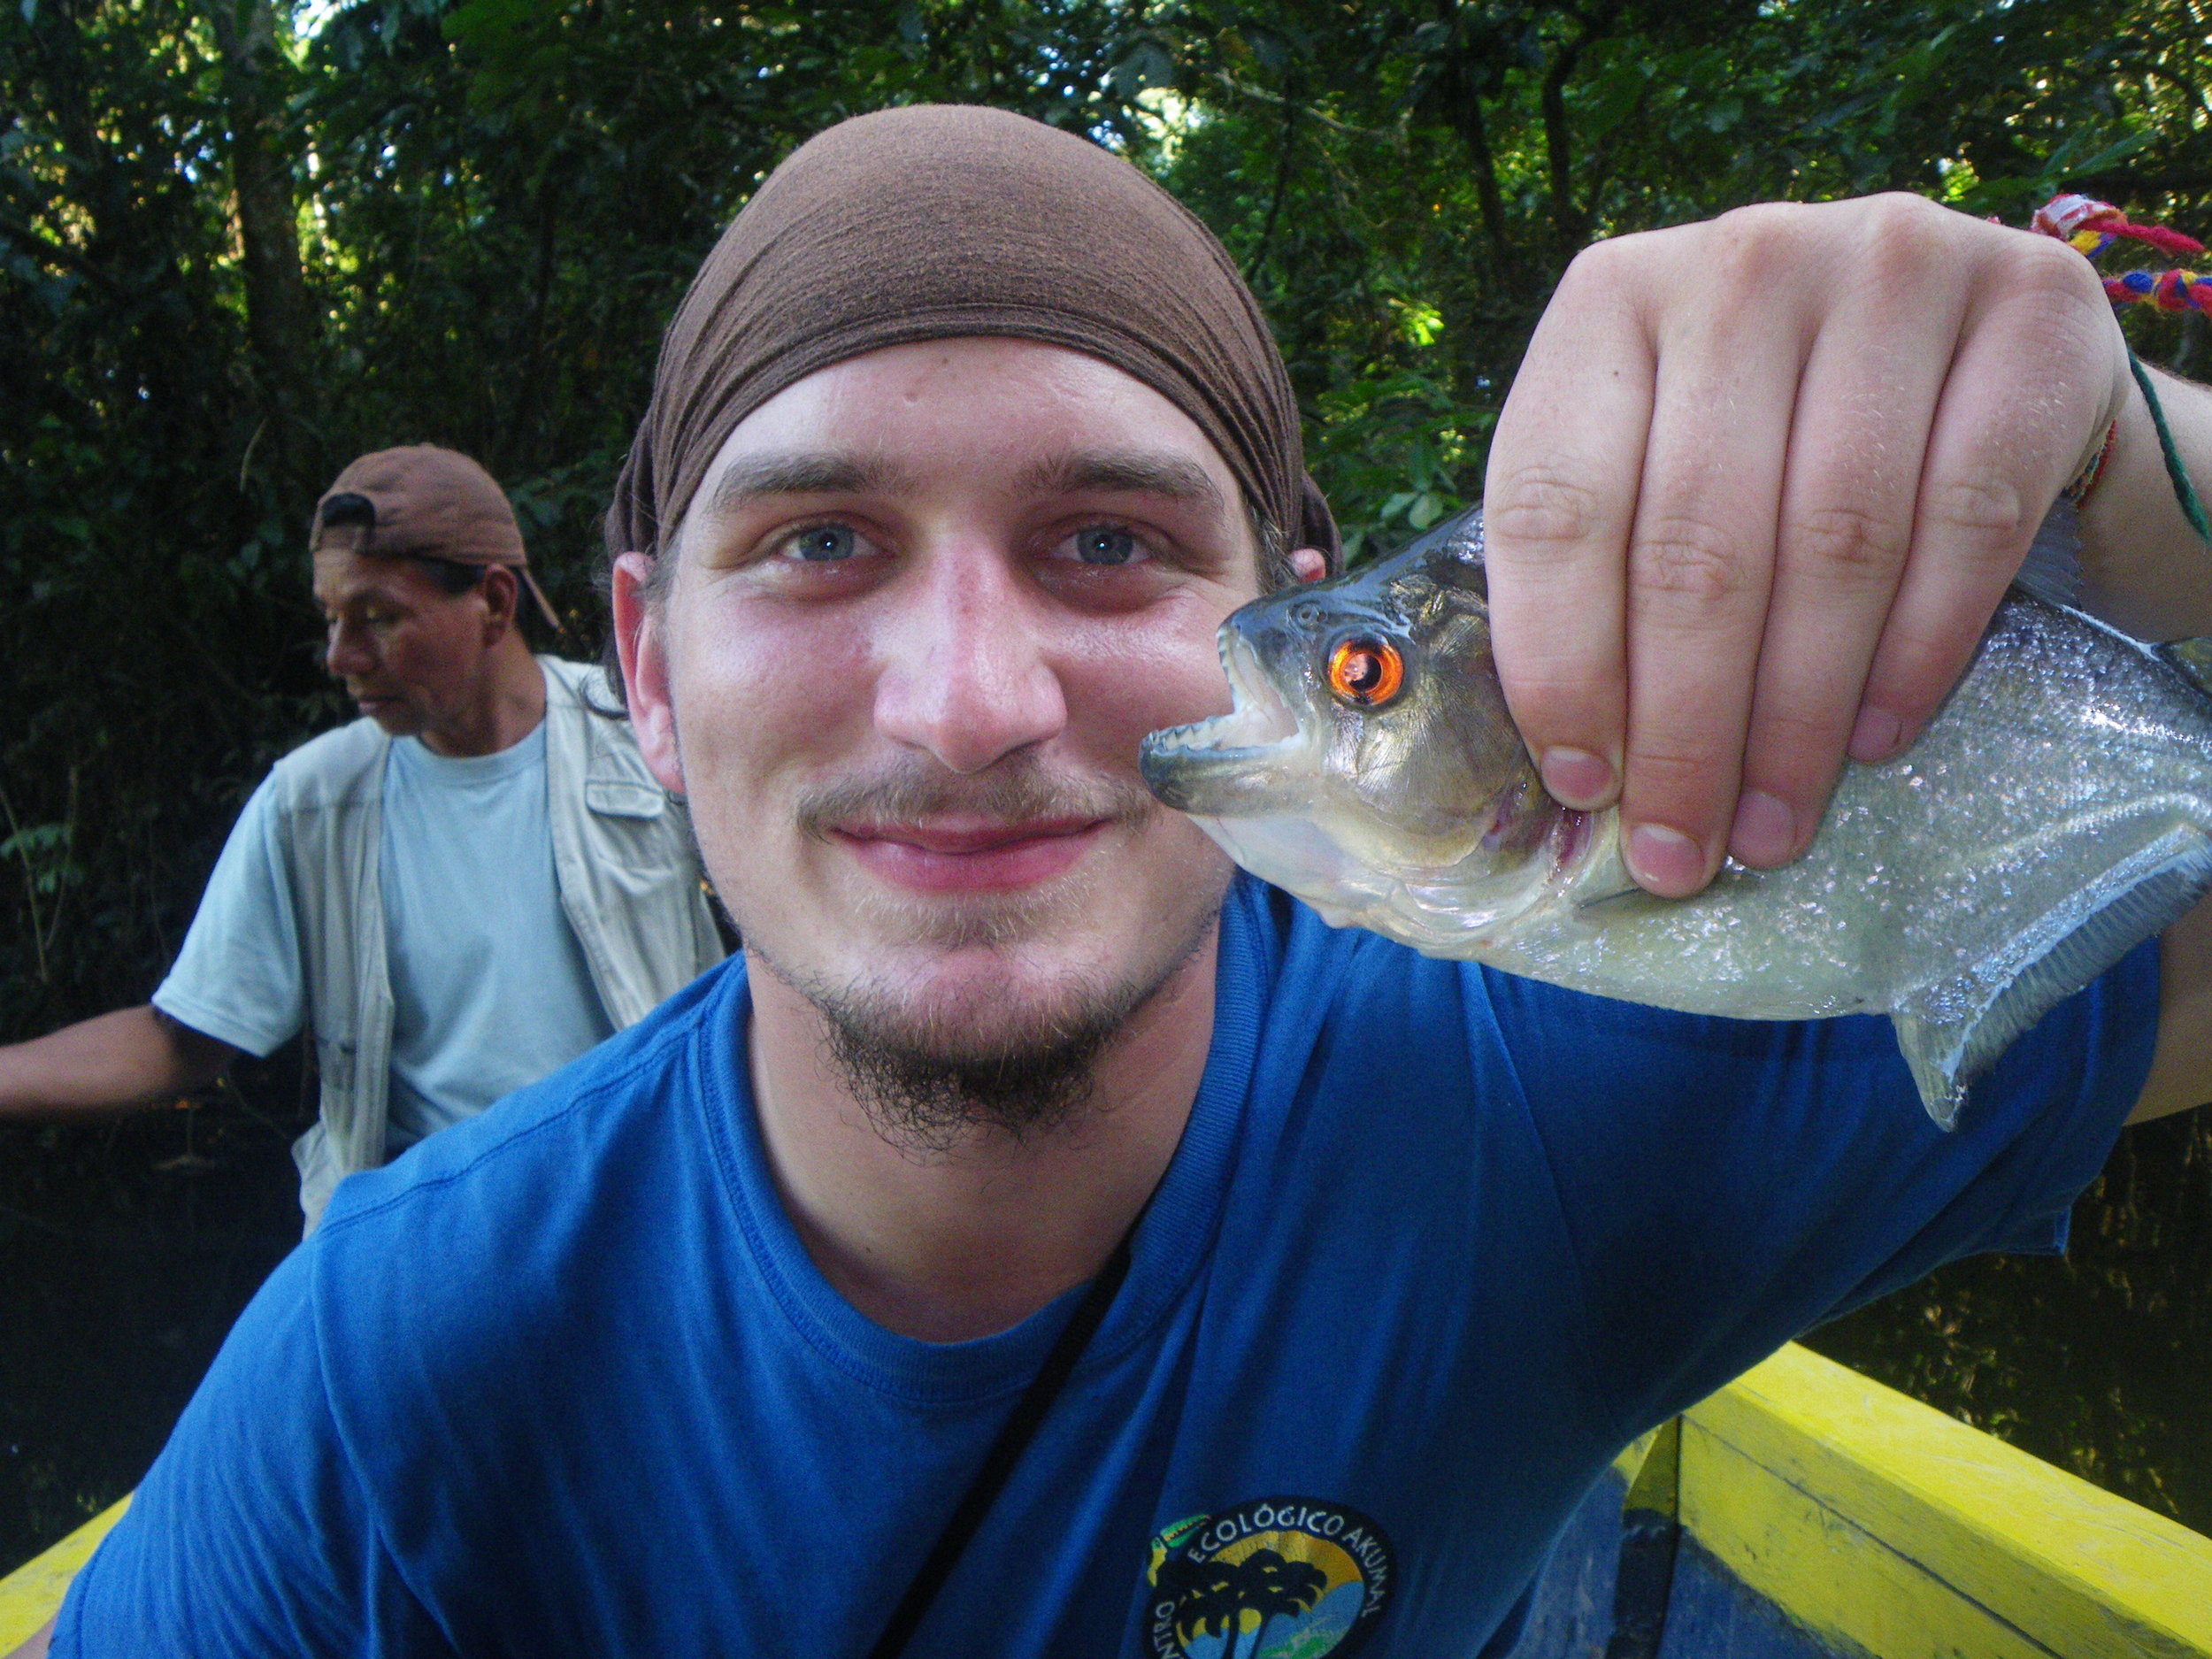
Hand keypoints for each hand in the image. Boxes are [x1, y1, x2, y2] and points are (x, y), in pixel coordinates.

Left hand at [1482, 193, 2130, 896]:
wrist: (1990, 373)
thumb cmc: (1785, 451)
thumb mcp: (1662, 478)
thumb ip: (1609, 582)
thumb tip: (1584, 777)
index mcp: (1610, 300)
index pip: (1555, 503)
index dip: (1560, 662)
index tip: (1582, 784)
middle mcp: (1743, 259)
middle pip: (1693, 541)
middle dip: (1684, 727)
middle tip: (1679, 851)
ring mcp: (1895, 262)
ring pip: (1831, 541)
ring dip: (1795, 717)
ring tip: (1771, 825)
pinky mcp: (2038, 306)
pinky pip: (1967, 516)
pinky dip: (1914, 651)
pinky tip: (1875, 739)